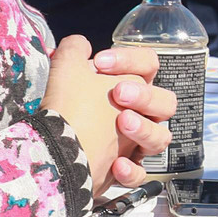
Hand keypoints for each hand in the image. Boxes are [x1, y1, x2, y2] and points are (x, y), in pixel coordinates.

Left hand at [40, 36, 176, 192]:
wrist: (51, 153)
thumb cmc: (63, 108)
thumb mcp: (65, 69)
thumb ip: (74, 49)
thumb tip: (82, 43)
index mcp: (126, 87)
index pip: (148, 64)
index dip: (131, 59)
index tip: (101, 63)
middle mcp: (135, 114)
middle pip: (166, 102)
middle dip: (146, 96)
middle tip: (120, 94)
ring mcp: (132, 143)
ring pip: (161, 137)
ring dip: (145, 129)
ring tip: (122, 123)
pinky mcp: (122, 170)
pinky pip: (140, 173)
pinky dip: (131, 170)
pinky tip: (117, 164)